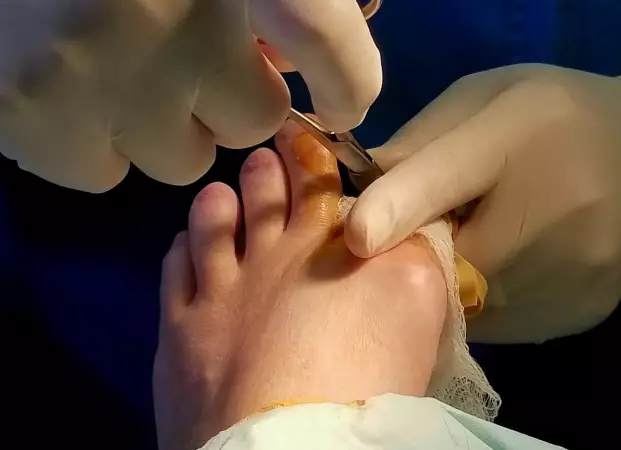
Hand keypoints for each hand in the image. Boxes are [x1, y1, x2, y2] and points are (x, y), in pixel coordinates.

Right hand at [0, 0, 379, 191]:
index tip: (344, 102)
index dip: (348, 83)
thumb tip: (322, 47)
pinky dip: (98, 142)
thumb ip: (287, 0)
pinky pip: (100, 171)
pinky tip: (77, 87)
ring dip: (167, 125)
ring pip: (179, 158)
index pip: (327, 41)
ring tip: (125, 67)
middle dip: (234, 97)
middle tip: (191, 50)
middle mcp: (164, 24)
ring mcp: (91, 72)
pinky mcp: (27, 109)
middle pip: (252, 121)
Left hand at [345, 64, 620, 342]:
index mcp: (519, 136)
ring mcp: (568, 278)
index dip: (394, 209)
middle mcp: (553, 215)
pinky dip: (480, 304)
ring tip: (469, 246)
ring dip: (446, 284)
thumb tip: (359, 198)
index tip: (356, 237)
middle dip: (415, 254)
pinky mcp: (574, 319)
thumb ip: (422, 144)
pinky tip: (499, 271)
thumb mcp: (489, 102)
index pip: (445, 178)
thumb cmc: (556, 120)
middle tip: (417, 232)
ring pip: (467, 304)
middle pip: (446, 261)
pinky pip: (497, 326)